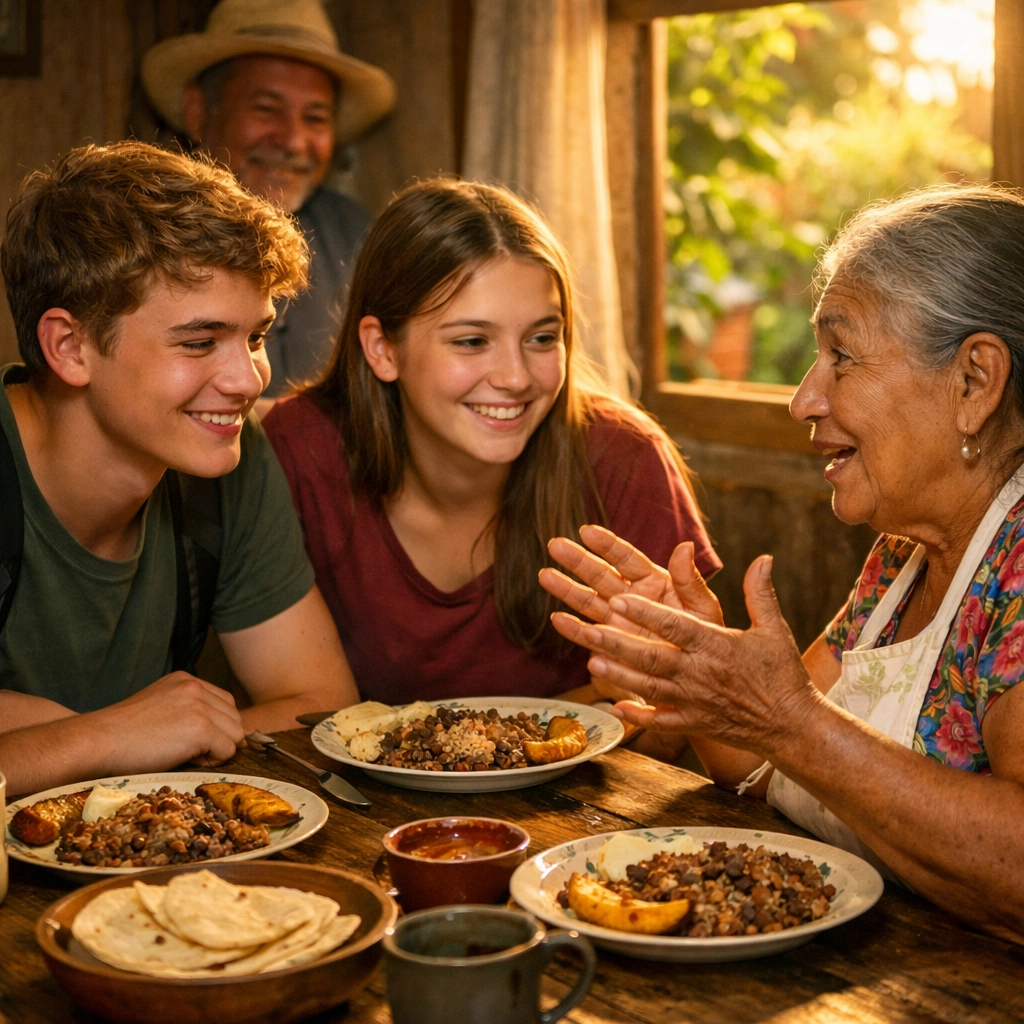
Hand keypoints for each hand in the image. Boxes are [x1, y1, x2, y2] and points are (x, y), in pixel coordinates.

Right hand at [92, 673, 245, 771]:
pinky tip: (186, 760)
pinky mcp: (200, 727)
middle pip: (234, 719)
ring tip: (186, 756)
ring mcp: (199, 706)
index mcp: (185, 680)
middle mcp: (195, 687)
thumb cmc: (122, 734)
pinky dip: (213, 761)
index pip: (225, 704)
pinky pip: (227, 750)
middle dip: (219, 739)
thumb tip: (219, 731)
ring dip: (217, 751)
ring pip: (235, 735)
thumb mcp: (159, 707)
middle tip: (190, 752)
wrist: (98, 742)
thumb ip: (187, 709)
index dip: (216, 727)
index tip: (193, 741)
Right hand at [540, 527, 722, 644]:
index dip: (607, 545)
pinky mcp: (613, 646)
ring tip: (544, 575)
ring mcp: (619, 621)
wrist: (701, 678)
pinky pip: (590, 636)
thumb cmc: (707, 638)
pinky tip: (557, 620)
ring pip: (589, 601)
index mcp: (655, 582)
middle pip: (601, 575)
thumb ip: (691, 582)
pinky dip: (574, 630)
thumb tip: (685, 546)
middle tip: (555, 545)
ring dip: (566, 589)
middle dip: (577, 560)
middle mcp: (632, 598)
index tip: (587, 531)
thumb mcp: (704, 610)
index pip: (627, 559)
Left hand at [550, 554, 816, 758]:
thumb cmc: (782, 675)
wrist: (793, 727)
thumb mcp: (774, 630)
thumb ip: (760, 593)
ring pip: (650, 687)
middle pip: (654, 657)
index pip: (676, 626)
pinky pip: (662, 721)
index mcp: (717, 646)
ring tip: (591, 663)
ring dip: (620, 676)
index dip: (647, 614)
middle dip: (619, 644)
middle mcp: (701, 674)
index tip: (619, 599)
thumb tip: (764, 557)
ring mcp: (695, 702)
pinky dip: (639, 716)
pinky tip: (617, 707)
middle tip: (590, 631)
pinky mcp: (695, 723)